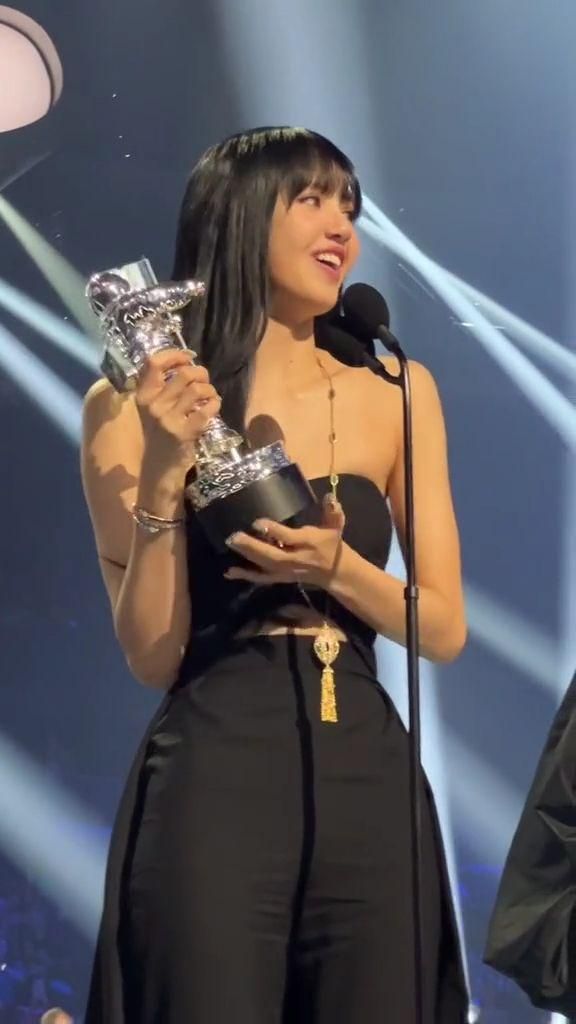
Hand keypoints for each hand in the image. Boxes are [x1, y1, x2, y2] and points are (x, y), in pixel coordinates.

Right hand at [135, 348, 220, 471]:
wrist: (159, 468)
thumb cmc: (160, 434)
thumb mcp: (154, 408)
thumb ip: (165, 387)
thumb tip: (189, 361)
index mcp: (143, 395)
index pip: (153, 362)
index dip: (174, 354)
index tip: (187, 358)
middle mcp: (153, 405)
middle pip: (184, 373)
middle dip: (201, 373)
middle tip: (205, 382)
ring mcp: (168, 420)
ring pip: (198, 389)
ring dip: (210, 390)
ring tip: (210, 397)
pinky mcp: (184, 433)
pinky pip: (207, 409)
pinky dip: (215, 404)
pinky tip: (213, 408)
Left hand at [224, 494, 345, 586]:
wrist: (334, 571)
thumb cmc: (331, 543)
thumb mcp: (336, 526)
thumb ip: (333, 511)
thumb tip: (329, 496)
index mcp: (309, 544)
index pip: (289, 539)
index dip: (274, 531)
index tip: (256, 522)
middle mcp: (296, 559)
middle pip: (273, 555)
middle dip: (253, 546)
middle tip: (234, 536)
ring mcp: (287, 571)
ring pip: (265, 566)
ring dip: (247, 557)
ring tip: (230, 544)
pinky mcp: (280, 578)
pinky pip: (262, 578)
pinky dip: (246, 576)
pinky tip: (229, 572)